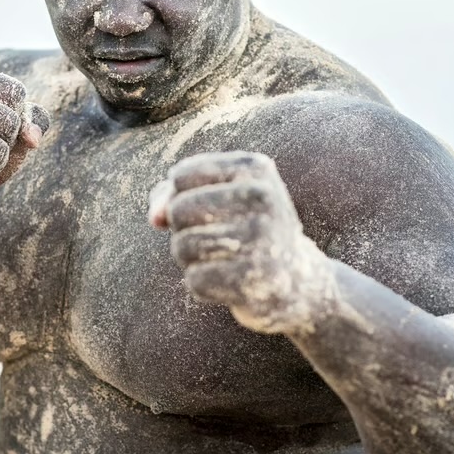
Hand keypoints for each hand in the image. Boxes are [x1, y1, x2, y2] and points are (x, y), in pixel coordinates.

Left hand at [148, 151, 336, 334]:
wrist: (299, 282)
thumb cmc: (245, 231)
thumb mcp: (216, 198)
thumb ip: (170, 195)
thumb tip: (154, 218)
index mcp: (254, 168)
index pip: (181, 176)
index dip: (179, 198)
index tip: (209, 210)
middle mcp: (262, 197)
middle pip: (178, 210)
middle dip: (183, 230)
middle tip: (216, 238)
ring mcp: (263, 238)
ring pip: (182, 246)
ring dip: (191, 259)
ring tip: (224, 258)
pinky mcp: (256, 279)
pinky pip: (194, 280)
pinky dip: (202, 285)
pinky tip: (230, 281)